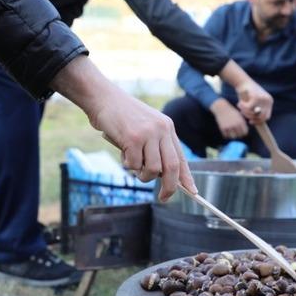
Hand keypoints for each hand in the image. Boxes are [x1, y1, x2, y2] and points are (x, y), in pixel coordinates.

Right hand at [49, 55, 195, 201]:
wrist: (102, 97)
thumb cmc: (121, 116)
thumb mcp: (145, 127)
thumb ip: (155, 147)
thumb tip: (163, 175)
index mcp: (167, 127)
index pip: (181, 157)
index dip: (187, 177)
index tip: (192, 191)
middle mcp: (162, 130)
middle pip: (172, 167)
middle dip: (170, 187)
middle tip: (164, 198)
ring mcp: (149, 134)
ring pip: (153, 169)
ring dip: (141, 175)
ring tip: (131, 162)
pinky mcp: (134, 138)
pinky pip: (134, 165)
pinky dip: (127, 164)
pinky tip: (122, 150)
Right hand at [210, 98, 248, 139]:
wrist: (222, 108)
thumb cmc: (232, 112)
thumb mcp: (239, 116)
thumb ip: (243, 123)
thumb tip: (245, 132)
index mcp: (241, 121)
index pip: (245, 132)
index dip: (244, 133)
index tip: (241, 131)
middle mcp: (235, 124)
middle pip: (239, 136)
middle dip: (238, 135)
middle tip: (236, 133)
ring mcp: (229, 127)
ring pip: (233, 137)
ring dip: (232, 135)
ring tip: (231, 133)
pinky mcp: (223, 128)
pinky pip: (226, 136)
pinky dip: (226, 135)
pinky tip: (227, 131)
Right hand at [236, 80, 272, 124]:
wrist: (242, 80)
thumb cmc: (246, 93)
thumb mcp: (254, 102)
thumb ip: (256, 111)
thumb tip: (256, 122)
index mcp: (269, 102)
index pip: (267, 117)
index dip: (258, 121)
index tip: (250, 121)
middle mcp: (268, 100)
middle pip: (262, 117)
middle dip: (252, 118)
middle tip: (244, 114)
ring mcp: (263, 98)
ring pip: (255, 114)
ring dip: (246, 113)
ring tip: (240, 108)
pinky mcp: (256, 97)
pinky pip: (248, 108)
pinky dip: (242, 107)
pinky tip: (239, 103)